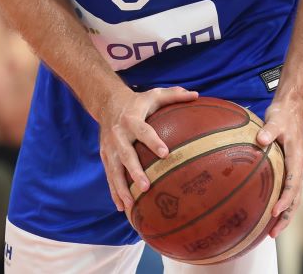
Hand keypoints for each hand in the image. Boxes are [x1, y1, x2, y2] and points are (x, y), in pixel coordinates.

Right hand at [96, 87, 198, 212]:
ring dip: (121, 188)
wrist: (107, 103)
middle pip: (126, 155)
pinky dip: (114, 192)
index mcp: (131, 119)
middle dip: (135, 171)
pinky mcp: (105, 156)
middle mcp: (118, 135)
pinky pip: (109, 176)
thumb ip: (174, 95)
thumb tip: (197, 95)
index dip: (153, 141)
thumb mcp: (154, 94)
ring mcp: (110, 147)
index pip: (143, 131)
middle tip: (146, 187)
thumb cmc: (138, 102)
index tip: (165, 153)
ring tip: (130, 204)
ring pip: (115, 170)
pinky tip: (122, 208)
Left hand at [256, 100, 302, 237]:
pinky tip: (269, 214)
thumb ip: (269, 129)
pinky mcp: (291, 169)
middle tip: (273, 234)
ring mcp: (296, 170)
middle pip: (296, 199)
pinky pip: (289, 191)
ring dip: (285, 216)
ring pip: (294, 199)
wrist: (291, 109)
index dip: (285, 200)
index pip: (293, 185)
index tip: (275, 211)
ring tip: (272, 232)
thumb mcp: (275, 119)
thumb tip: (260, 139)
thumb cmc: (283, 115)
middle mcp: (300, 168)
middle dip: (286, 217)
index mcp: (297, 159)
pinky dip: (282, 205)